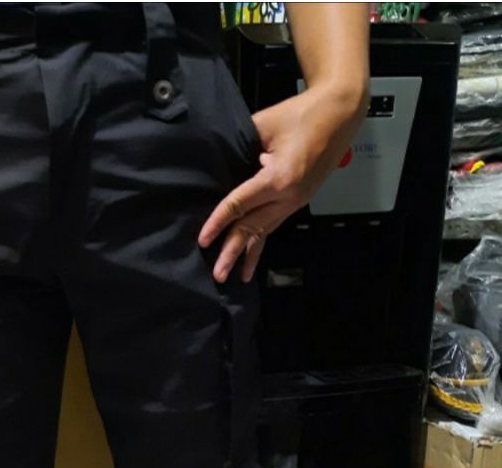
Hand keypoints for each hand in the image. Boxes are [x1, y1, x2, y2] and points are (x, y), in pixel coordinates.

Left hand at [199, 83, 367, 282]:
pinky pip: (274, 226)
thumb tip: (217, 167)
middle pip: (252, 228)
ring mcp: (295, 201)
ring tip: (233, 277)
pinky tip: (251, 260)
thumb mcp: (263, 125)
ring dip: (247, 256)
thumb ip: (239, 148)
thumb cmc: (301, 114)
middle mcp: (287, 196)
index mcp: (277, 178)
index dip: (218, 222)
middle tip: (216, 275)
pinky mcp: (298, 201)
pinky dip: (260, 244)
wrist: (340, 114)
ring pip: (265, 233)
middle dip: (232, 253)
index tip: (203, 239)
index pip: (239, 205)